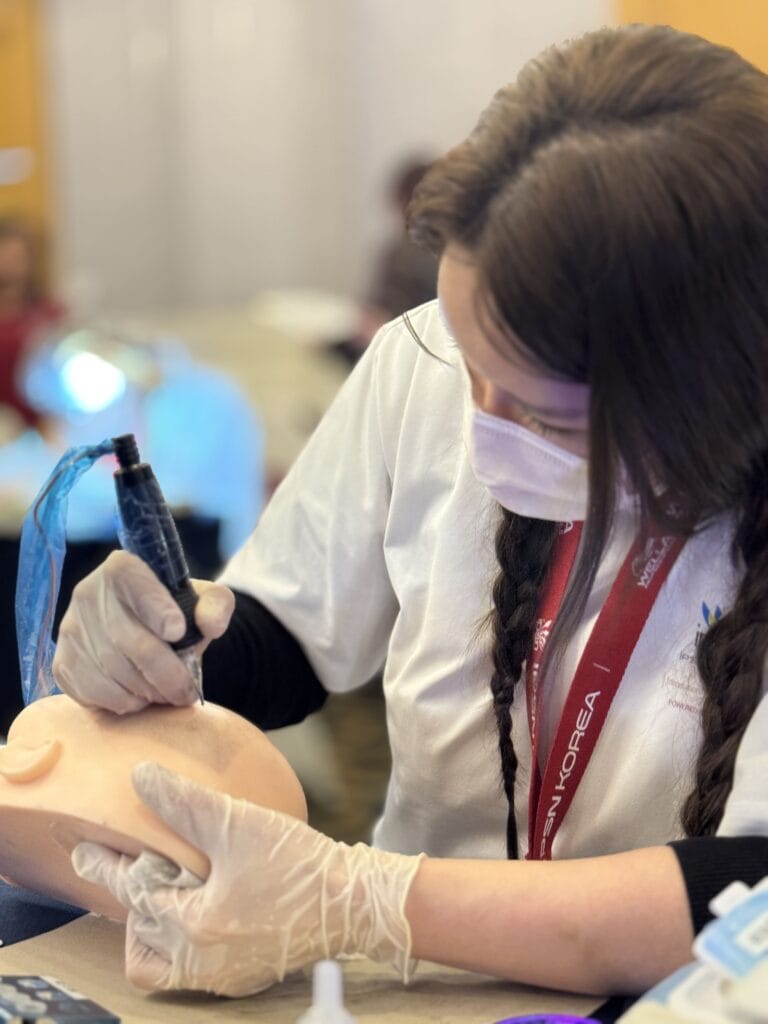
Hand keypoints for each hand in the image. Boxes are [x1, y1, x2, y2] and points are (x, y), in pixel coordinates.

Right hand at [52, 551, 233, 712]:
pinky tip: (141, 698)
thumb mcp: (205, 600)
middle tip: (187, 692)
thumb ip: (216, 605)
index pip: (135, 585)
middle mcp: (88, 594)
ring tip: (167, 695)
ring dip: (146, 692)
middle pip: (129, 641)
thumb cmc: (177, 612)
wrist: (144, 630)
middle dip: (165, 674)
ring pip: (111, 672)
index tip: (178, 632)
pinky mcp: (63, 663)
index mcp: (122, 569)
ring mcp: (71, 630)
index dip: (157, 609)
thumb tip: (210, 624)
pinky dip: (123, 703)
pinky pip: (92, 692)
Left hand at [72, 762, 423, 996]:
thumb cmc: (299, 864)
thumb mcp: (237, 824)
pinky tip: (197, 904)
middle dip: (131, 894)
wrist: (355, 902)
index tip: (84, 848)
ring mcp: (221, 976)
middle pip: (140, 930)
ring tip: (164, 888)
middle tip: (128, 860)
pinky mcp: (241, 976)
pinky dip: (181, 938)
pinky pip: (189, 966)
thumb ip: (185, 802)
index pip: (132, 893)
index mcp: (193, 928)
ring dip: (152, 925)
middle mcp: (200, 963)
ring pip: (158, 959)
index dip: (105, 865)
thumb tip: (141, 777)